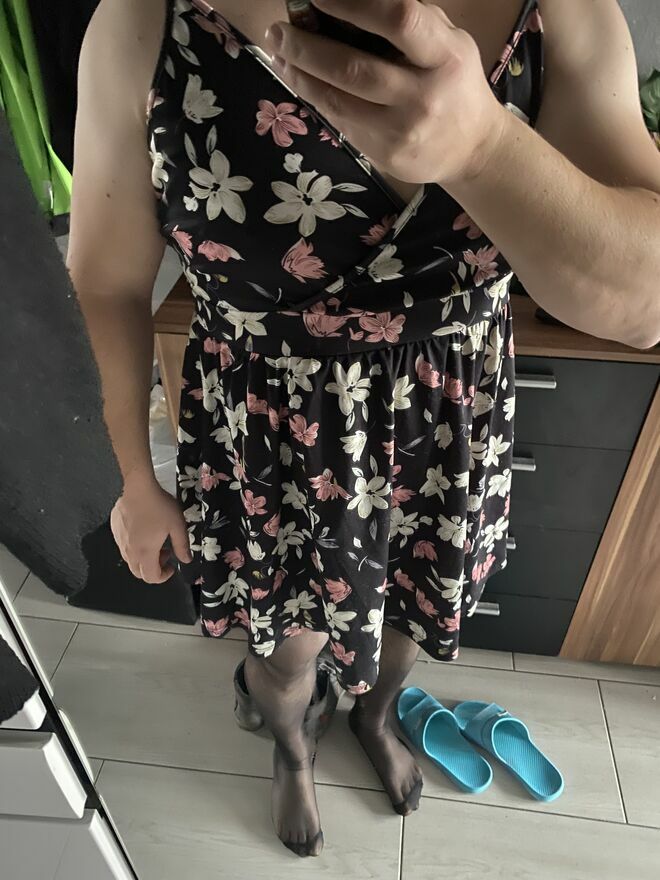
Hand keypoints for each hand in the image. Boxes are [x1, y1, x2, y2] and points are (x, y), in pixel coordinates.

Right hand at [110, 477, 192, 582]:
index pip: (151, 577)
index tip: (172, 566)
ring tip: (156, 541)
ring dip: (144, 558)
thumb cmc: (159, 506)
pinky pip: (124, 547)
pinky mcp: (115, 531)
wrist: (138, 487)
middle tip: (165, 553)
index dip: (163, 576)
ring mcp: (120, 541)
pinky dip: (135, 548)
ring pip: (130, 560)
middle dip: (153, 569)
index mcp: (145, 553)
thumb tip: (186, 560)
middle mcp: (129, 551)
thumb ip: (182, 546)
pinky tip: (144, 531)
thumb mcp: (177, 526)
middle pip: (138, 573)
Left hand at [265, 0, 508, 186]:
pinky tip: (299, 79)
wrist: (472, 149)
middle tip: (279, 30)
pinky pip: (340, 121)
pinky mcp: (385, 154)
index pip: (398, 19)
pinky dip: (314, 97)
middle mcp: (424, 95)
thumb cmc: (453, 83)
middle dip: (307, 47)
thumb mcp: (448, 42)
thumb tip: (345, 3)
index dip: (352, 3)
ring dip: (300, 75)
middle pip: (354, 68)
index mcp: (445, 55)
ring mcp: (402, 130)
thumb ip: (410, 20)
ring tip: (280, 53)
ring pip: (338, 100)